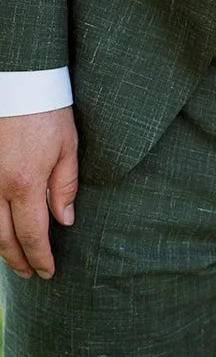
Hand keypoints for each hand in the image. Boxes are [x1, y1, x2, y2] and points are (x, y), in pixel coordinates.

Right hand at [0, 107, 77, 279]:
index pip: (32, 234)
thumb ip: (65, 186)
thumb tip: (65, 221)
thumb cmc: (47, 111)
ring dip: (0, 248)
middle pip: (3, 238)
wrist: (19, 82)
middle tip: (30, 274)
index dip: (40, 257)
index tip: (48, 272)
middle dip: (18, 261)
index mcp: (25, 183)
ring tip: (14, 259)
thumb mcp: (67, 147)